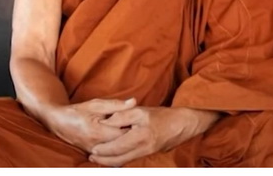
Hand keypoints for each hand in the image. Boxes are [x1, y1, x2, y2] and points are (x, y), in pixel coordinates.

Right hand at [46, 98, 136, 152]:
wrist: (58, 122)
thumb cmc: (77, 111)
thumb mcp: (96, 105)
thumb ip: (116, 105)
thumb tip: (134, 102)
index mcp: (99, 132)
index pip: (124, 133)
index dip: (134, 127)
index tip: (138, 120)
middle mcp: (97, 145)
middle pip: (122, 144)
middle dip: (130, 135)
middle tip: (136, 126)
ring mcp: (95, 152)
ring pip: (117, 150)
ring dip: (124, 142)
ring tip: (127, 131)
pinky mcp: (93, 154)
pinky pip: (110, 153)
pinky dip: (116, 146)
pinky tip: (119, 138)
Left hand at [89, 106, 205, 166]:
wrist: (181, 125)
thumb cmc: (160, 116)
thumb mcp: (139, 111)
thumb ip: (121, 116)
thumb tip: (104, 122)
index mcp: (141, 136)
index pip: (118, 146)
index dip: (105, 149)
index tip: (93, 149)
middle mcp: (144, 148)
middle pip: (120, 158)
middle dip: (105, 160)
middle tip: (92, 157)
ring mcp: (147, 152)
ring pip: (125, 161)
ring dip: (111, 161)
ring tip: (98, 158)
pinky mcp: (148, 154)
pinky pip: (131, 159)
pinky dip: (119, 159)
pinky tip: (111, 157)